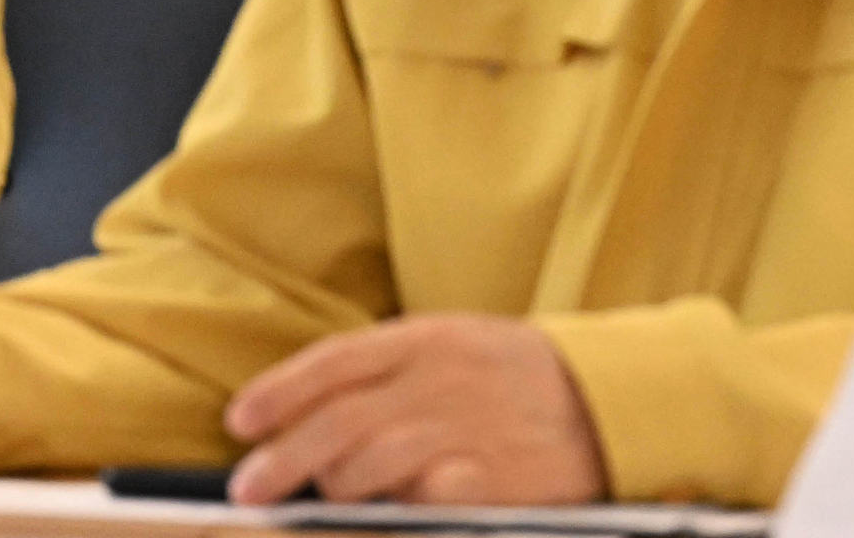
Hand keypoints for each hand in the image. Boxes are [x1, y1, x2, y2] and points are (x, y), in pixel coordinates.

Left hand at [222, 316, 608, 506]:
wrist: (613, 399)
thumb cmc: (518, 373)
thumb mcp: (450, 343)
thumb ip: (386, 369)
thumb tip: (308, 408)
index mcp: (422, 340)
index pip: (330, 364)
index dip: (278, 394)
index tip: (239, 423)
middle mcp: (438, 382)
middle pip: (339, 422)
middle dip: (284, 458)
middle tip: (248, 488)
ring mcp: (467, 432)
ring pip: (373, 463)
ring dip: (334, 487)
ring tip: (318, 500)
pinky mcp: (497, 482)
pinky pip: (428, 499)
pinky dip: (398, 508)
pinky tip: (385, 512)